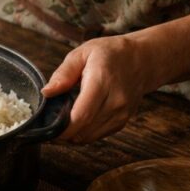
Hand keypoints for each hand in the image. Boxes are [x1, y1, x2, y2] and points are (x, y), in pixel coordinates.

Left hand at [42, 35, 159, 142]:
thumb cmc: (109, 54)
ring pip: (90, 136)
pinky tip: (75, 123)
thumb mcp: (82, 54)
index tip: (46, 128)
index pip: (82, 115)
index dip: (62, 128)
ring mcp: (121, 113)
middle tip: (47, 127)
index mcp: (102, 82)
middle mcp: (115, 101)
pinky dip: (83, 134)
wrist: (143, 59)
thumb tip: (46, 92)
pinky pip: (98, 135)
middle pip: (84, 129)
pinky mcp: (123, 120)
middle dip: (62, 133)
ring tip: (59, 124)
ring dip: (71, 135)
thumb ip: (63, 73)